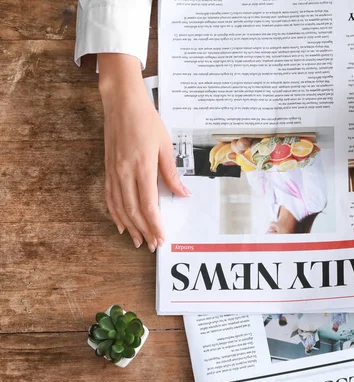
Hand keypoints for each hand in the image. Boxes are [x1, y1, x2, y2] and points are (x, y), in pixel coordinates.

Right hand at [99, 54, 190, 251]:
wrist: (122, 102)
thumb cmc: (147, 120)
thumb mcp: (165, 145)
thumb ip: (171, 173)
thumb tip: (183, 194)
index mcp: (142, 167)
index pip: (148, 205)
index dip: (154, 224)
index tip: (162, 238)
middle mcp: (124, 172)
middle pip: (133, 210)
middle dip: (144, 230)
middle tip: (153, 245)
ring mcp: (114, 171)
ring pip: (119, 207)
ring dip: (130, 226)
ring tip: (139, 241)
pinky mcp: (108, 168)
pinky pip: (110, 197)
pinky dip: (115, 213)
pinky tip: (121, 224)